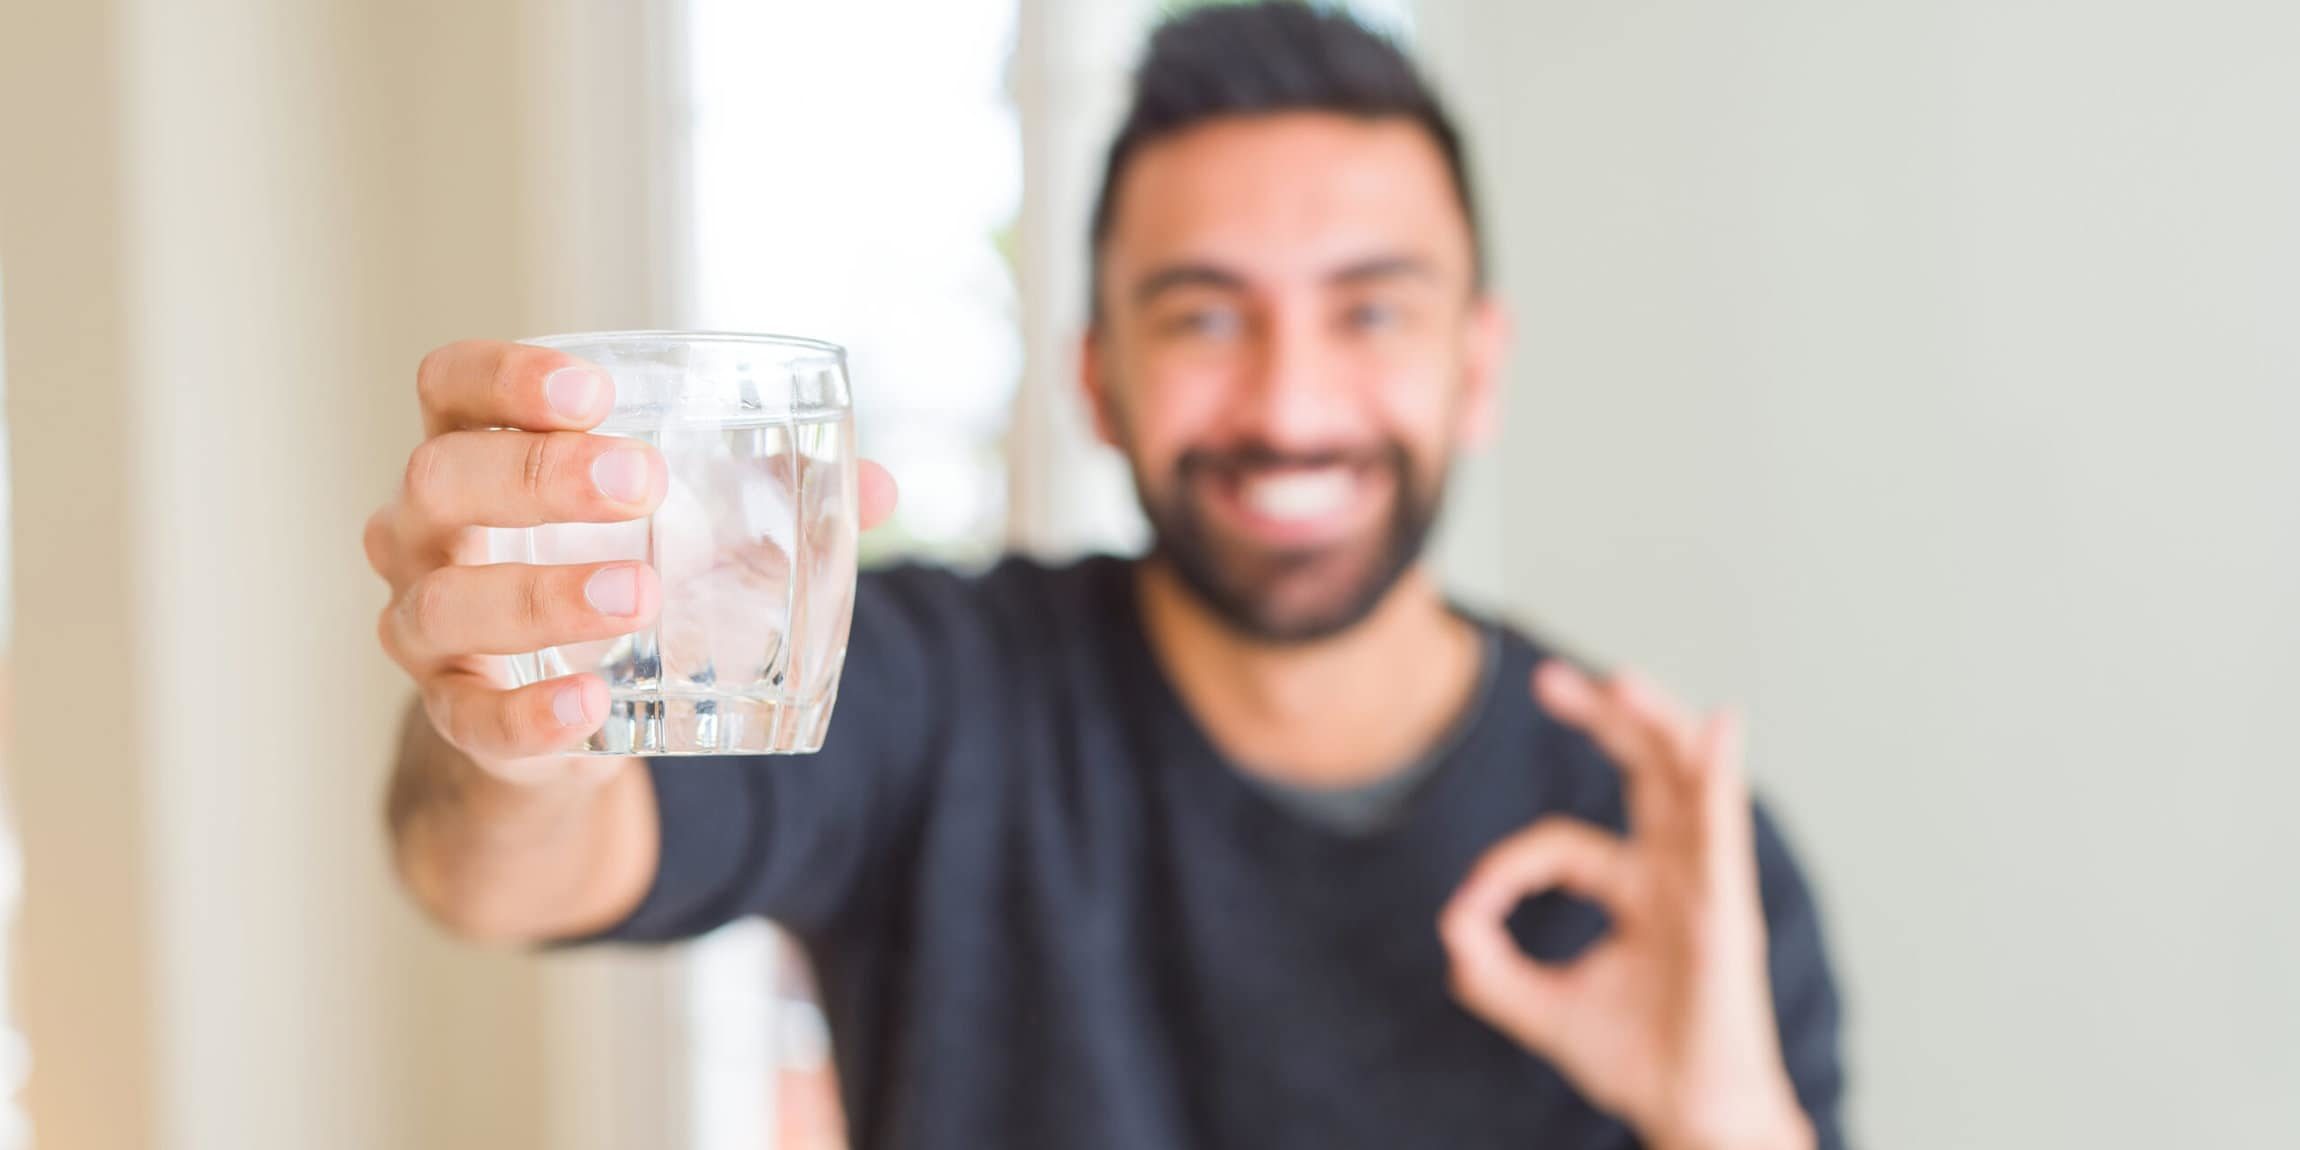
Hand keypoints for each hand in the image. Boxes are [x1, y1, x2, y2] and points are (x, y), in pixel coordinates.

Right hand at [364, 340, 898, 781]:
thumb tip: (878, 488)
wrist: (564, 713)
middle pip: (440, 478)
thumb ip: (772, 497)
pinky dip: (530, 712)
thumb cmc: (616, 571)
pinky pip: (471, 718)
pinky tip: (590, 701)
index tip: (594, 391)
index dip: (505, 376)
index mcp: (477, 451)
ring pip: (444, 602)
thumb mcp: (689, 525)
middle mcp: (427, 532)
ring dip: (540, 594)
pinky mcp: (459, 718)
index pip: (451, 384)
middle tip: (639, 482)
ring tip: (637, 595)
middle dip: (537, 475)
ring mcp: (429, 626)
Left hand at [1439, 662, 1812, 1149]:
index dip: (1508, 866)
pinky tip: (1721, 726)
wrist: (1689, 1117)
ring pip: (1686, 783)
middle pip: (1645, 774)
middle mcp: (1675, 874)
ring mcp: (1705, 886)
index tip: (1469, 912)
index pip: (1562, 843)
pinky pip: (1725, 829)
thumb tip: (1451, 923)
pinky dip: (1721, 774)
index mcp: (1638, 889)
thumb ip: (1490, 968)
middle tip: (1549, 679)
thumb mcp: (1541, 1010)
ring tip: (1622, 681)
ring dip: (1657, 725)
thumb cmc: (1638, 1061)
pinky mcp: (1726, 909)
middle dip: (1603, 720)